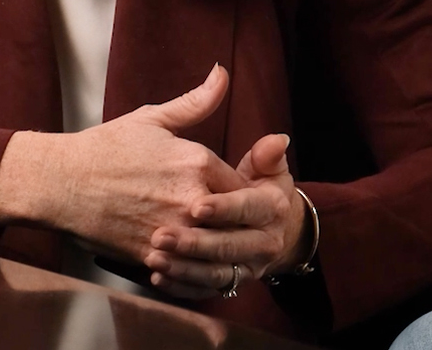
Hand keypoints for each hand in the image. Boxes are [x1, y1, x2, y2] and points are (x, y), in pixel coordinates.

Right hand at [0, 64, 249, 276]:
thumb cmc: (104, 148)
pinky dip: (195, 268)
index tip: (252, 203)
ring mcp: (171, 231)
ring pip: (217, 250)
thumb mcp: (153, 119)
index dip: (252, 197)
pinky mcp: (151, 255)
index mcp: (197, 162)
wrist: (58, 183)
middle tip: (247, 231)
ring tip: (226, 251)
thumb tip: (222, 72)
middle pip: (239, 223)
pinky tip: (195, 263)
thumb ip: (196, 101)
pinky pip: (187, 269)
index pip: (247, 188)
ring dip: (223, 250)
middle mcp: (190, 198)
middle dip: (244, 227)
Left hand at [142, 129, 307, 298]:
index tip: (195, 206)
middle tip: (160, 235)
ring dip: (182, 268)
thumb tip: (278, 139)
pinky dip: (181, 286)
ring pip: (215, 274)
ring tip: (153, 257)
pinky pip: (205, 291)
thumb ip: (265, 155)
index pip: (247, 207)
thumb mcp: (266, 169)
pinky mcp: (232, 285)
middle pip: (228, 245)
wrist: (269, 229)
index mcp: (273, 208)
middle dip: (194, 243)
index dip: (223, 207)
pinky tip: (157, 277)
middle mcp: (266, 242)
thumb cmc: (259, 190)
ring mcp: (248, 268)